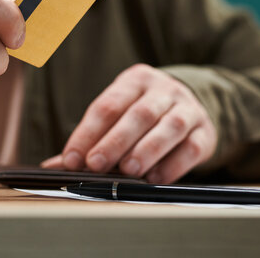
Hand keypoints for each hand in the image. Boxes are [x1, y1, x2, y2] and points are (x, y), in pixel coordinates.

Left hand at [41, 64, 216, 183]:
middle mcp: (163, 90)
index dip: (87, 132)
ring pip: (169, 127)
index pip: (108, 105)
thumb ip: (90, 139)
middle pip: (139, 114)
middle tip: (96, 164)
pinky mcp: (205, 132)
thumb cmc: (143, 113)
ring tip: (129, 170)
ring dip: (147, 150)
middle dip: (115, 141)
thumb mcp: (118, 114)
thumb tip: (54, 166)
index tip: (72, 159)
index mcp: (135, 81)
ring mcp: (187, 109)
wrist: (189, 106)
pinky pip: (191, 147)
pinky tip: (155, 179)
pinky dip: (173, 165)